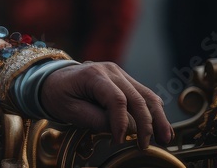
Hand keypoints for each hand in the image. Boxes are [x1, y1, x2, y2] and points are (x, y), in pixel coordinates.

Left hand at [41, 62, 172, 149]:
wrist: (51, 79)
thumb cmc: (58, 94)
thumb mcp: (69, 110)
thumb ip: (96, 119)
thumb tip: (124, 129)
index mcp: (93, 74)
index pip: (116, 99)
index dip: (121, 123)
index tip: (118, 141)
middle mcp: (109, 70)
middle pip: (136, 98)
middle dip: (145, 124)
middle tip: (144, 145)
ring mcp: (119, 73)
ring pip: (146, 95)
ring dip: (158, 118)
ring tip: (165, 138)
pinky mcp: (124, 80)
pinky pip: (144, 95)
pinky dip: (155, 111)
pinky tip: (162, 128)